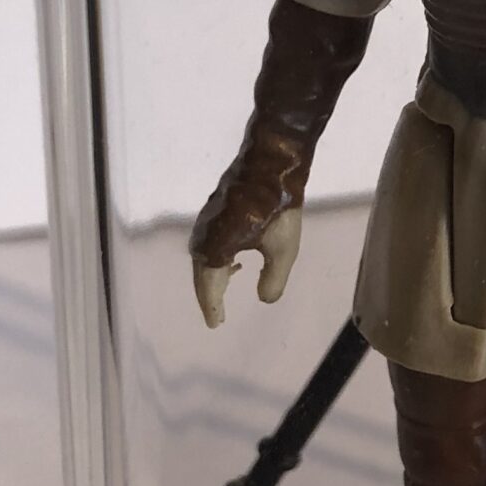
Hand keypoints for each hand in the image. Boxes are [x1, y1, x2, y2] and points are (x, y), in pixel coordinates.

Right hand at [190, 191, 303, 328]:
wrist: (271, 161)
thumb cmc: (278, 209)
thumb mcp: (283, 250)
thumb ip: (273, 280)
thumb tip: (264, 299)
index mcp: (215, 249)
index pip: (209, 287)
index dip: (212, 307)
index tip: (215, 324)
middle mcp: (204, 235)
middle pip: (202, 272)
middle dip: (209, 293)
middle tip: (216, 314)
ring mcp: (208, 219)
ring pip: (204, 256)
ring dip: (213, 274)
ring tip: (226, 289)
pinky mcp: (216, 208)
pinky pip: (210, 241)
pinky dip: (217, 257)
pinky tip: (236, 260)